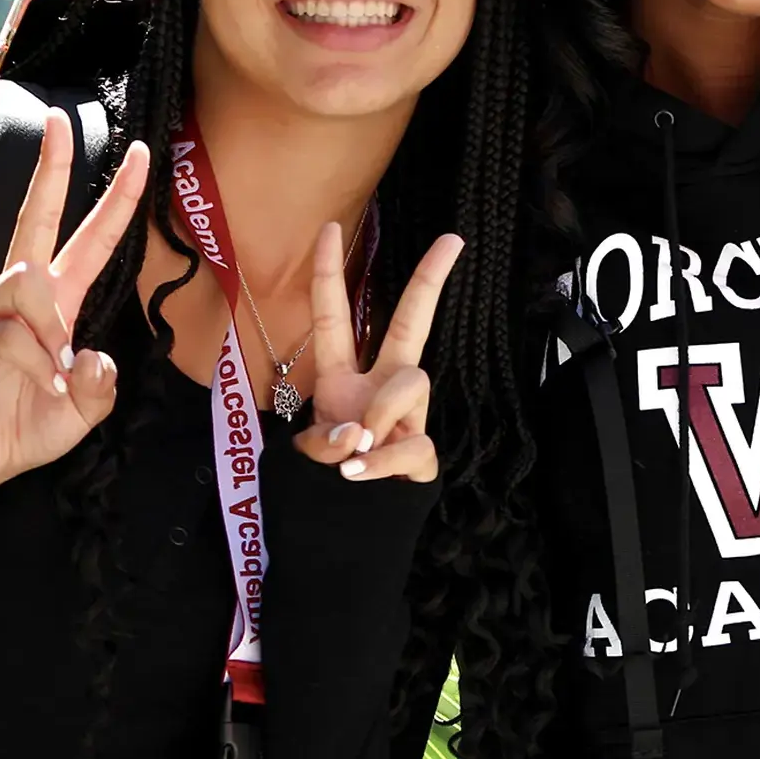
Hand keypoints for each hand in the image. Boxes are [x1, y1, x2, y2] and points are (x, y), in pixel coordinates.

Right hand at [0, 114, 148, 507]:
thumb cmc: (28, 425)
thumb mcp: (85, 409)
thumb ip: (102, 384)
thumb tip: (95, 356)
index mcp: (56, 305)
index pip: (89, 242)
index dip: (114, 203)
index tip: (140, 157)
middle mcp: (19, 297)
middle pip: (34, 220)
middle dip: (50, 169)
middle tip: (59, 120)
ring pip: (29, 285)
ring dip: (51, 337)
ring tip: (49, 380)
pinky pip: (12, 336)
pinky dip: (35, 367)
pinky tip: (37, 388)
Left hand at [294, 227, 462, 484]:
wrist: (349, 531)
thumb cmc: (325, 483)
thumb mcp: (308, 456)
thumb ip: (324, 442)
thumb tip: (360, 433)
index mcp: (343, 377)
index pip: (336, 316)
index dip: (328, 273)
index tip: (329, 227)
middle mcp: (380, 387)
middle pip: (409, 324)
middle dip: (428, 281)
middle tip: (451, 240)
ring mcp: (406, 417)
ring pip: (412, 382)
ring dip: (382, 410)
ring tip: (358, 449)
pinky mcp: (423, 454)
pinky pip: (413, 443)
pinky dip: (382, 461)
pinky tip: (360, 474)